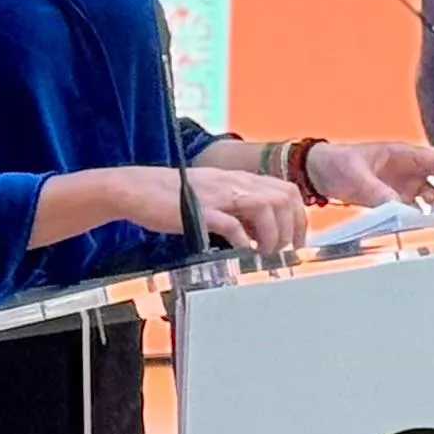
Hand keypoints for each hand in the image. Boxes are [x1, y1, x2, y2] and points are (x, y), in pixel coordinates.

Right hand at [159, 165, 310, 254]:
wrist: (135, 188)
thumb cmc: (170, 196)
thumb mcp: (212, 197)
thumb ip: (237, 210)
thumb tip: (259, 233)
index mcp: (238, 179)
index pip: (286, 190)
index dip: (299, 217)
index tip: (295, 241)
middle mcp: (233, 182)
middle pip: (283, 197)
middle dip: (291, 228)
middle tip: (284, 252)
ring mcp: (218, 195)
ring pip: (266, 207)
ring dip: (272, 235)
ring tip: (265, 254)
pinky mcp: (200, 210)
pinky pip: (232, 224)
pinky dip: (243, 241)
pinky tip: (242, 252)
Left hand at [304, 137, 433, 210]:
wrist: (316, 172)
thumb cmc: (336, 164)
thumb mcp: (356, 178)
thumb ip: (378, 194)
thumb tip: (399, 210)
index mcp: (402, 154)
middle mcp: (407, 169)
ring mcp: (402, 184)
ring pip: (430, 197)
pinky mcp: (393, 199)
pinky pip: (414, 208)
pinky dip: (420, 217)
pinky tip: (421, 228)